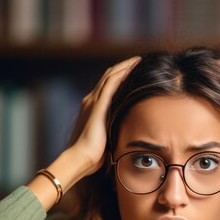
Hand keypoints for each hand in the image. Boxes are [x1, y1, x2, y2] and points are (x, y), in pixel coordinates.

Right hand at [67, 56, 140, 177]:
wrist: (80, 158)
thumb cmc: (92, 156)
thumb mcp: (106, 139)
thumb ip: (113, 132)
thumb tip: (126, 136)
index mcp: (92, 108)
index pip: (106, 86)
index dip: (119, 77)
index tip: (133, 72)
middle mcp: (91, 101)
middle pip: (108, 76)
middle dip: (123, 67)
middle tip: (138, 61)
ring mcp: (94, 101)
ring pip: (110, 76)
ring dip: (124, 66)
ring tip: (138, 60)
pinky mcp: (98, 105)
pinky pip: (111, 83)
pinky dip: (122, 73)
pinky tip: (133, 68)